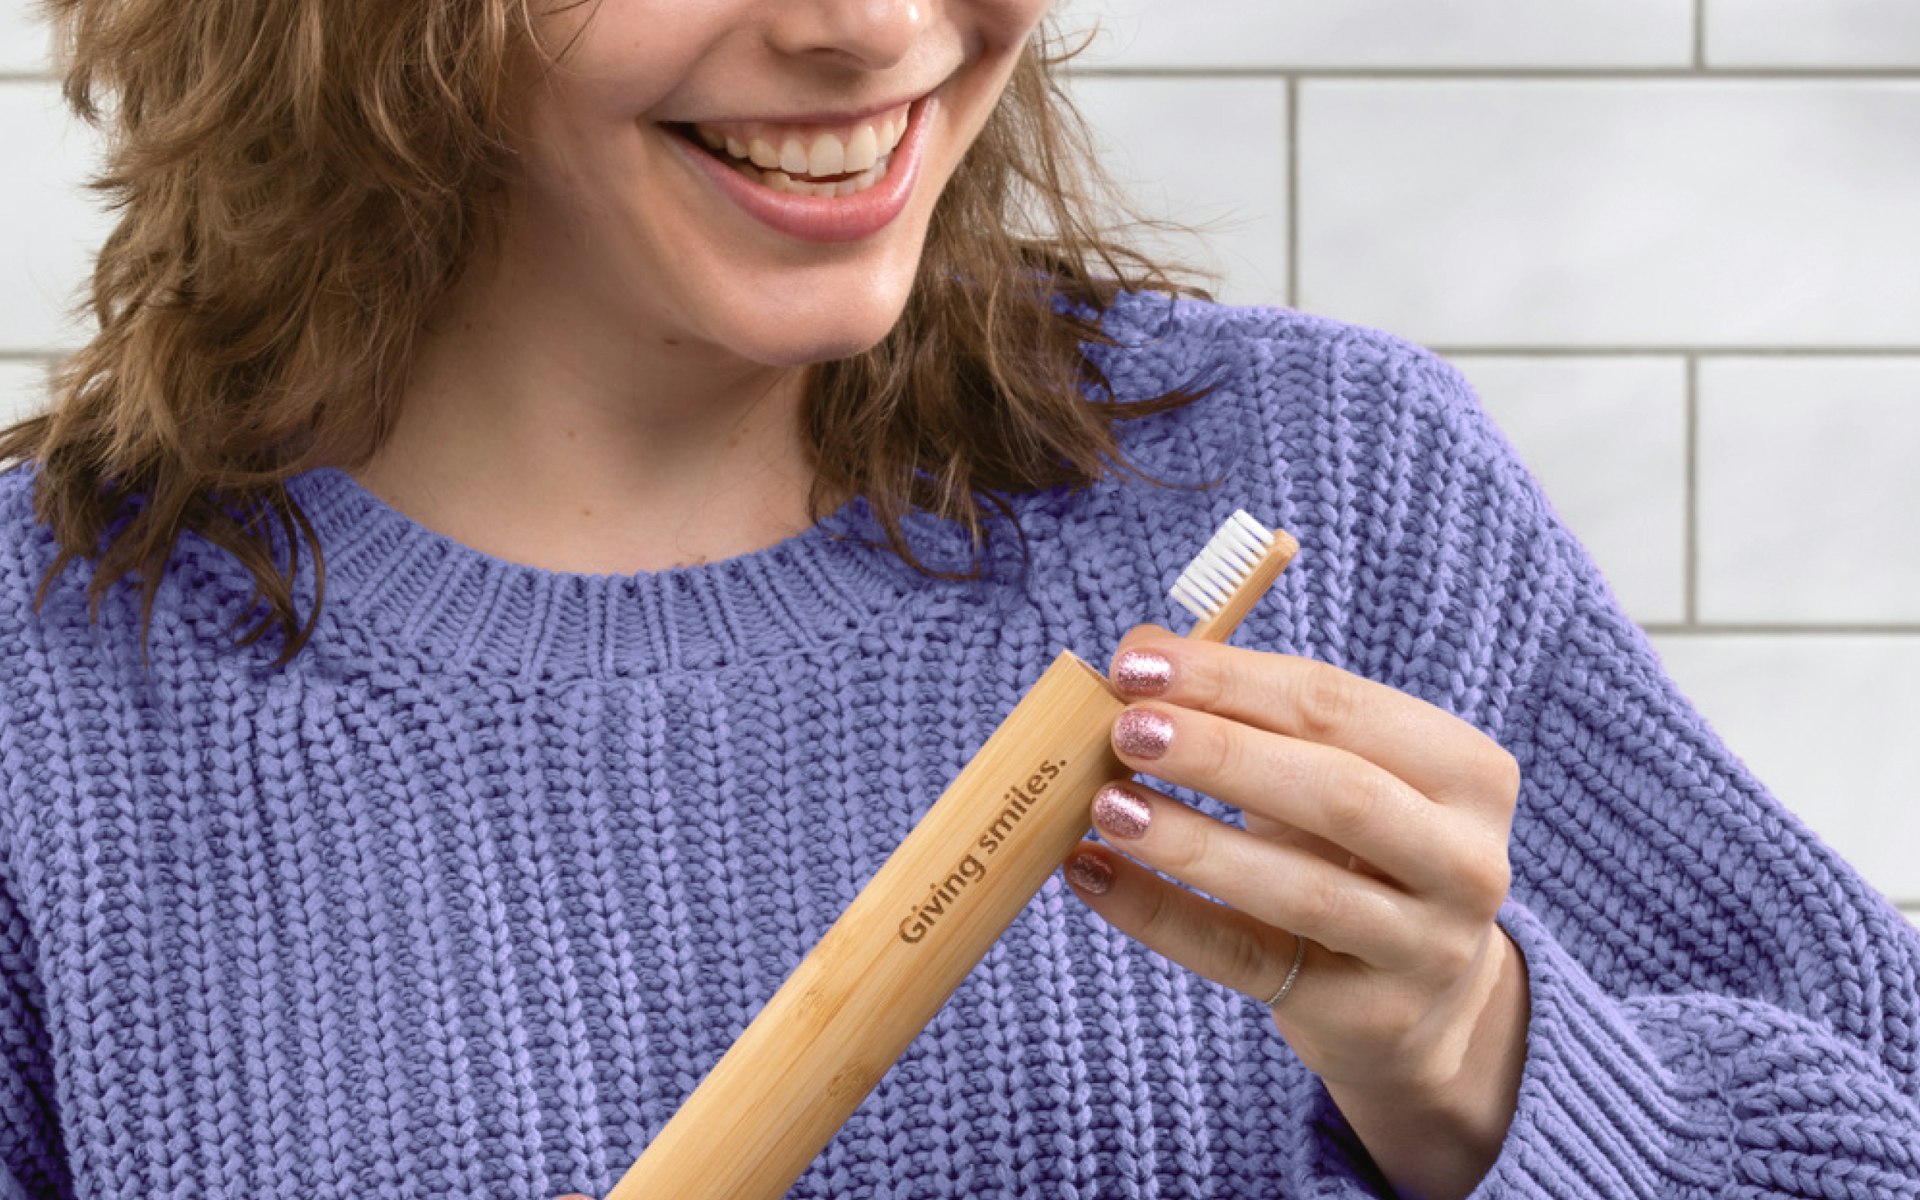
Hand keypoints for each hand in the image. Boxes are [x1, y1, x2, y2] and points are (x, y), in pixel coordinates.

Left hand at [1062, 625, 1530, 1198]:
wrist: (1425, 1000)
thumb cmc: (1359, 851)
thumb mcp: (1328, 770)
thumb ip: (1245, 707)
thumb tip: (1141, 648)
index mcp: (1468, 772)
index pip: (1340, 707)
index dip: (1232, 680)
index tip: (1137, 664)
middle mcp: (1467, 861)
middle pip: (1338, 793)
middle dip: (1222, 754)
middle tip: (1126, 731)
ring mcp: (1426, 949)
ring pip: (1300, 889)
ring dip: (1192, 841)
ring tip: (1106, 806)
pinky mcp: (1365, 1016)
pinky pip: (1246, 958)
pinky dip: (1160, 914)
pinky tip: (1093, 874)